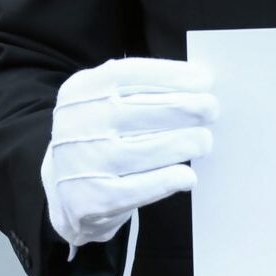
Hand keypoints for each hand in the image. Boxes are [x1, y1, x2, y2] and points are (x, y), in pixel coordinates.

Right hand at [40, 56, 216, 258]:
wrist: (64, 186)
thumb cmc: (101, 133)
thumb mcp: (106, 100)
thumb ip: (141, 88)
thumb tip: (197, 83)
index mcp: (81, 91)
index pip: (128, 74)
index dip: (171, 75)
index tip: (204, 79)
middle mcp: (75, 124)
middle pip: (139, 111)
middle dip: (185, 108)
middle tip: (211, 110)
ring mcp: (80, 164)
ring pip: (142, 150)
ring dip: (183, 144)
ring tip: (204, 141)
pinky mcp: (90, 200)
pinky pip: (138, 190)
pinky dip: (168, 181)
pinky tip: (188, 176)